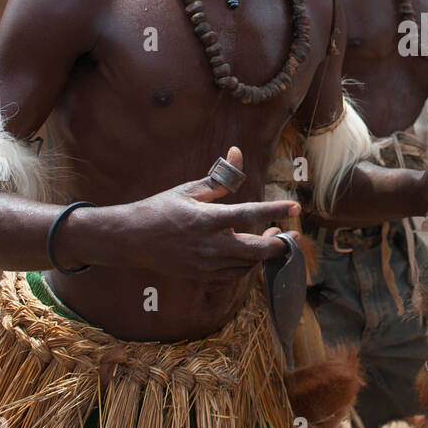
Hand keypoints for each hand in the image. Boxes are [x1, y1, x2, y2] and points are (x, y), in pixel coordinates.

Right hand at [113, 146, 297, 280]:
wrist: (132, 239)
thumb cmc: (161, 209)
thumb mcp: (190, 189)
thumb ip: (220, 176)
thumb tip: (237, 151)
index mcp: (207, 219)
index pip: (250, 214)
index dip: (275, 211)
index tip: (296, 208)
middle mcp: (209, 245)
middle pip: (257, 250)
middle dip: (280, 244)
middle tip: (291, 234)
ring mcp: (206, 264)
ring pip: (248, 265)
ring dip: (264, 254)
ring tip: (271, 237)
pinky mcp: (202, 275)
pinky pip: (234, 275)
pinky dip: (248, 265)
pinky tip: (250, 252)